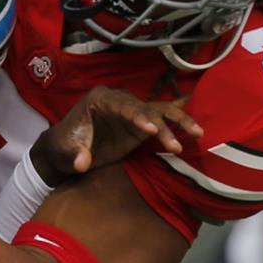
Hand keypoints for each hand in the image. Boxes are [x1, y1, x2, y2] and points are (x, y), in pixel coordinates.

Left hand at [31, 86, 202, 185]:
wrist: (66, 149)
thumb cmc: (64, 145)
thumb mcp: (66, 151)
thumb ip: (76, 154)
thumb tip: (82, 163)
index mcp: (99, 99)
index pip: (120, 105)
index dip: (135, 115)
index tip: (149, 129)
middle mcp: (119, 100)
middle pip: (144, 108)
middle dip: (160, 124)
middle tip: (173, 143)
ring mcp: (132, 112)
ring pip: (159, 111)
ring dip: (178, 121)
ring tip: (197, 134)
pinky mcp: (141, 125)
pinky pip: (163, 120)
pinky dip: (178, 124)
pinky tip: (198, 131)